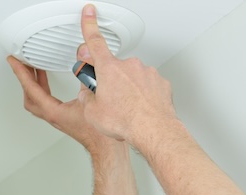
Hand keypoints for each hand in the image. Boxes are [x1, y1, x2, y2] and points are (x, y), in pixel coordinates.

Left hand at [6, 55, 116, 156]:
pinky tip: (48, 80)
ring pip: (35, 100)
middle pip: (28, 95)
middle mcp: (52, 116)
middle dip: (24, 77)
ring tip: (33, 68)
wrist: (105, 147)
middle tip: (21, 63)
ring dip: (32, 83)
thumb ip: (85, 75)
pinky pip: (45, 102)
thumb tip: (82, 59)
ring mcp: (56, 118)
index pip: (31, 89)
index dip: (21, 72)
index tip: (14, 61)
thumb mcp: (92, 96)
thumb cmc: (99, 132)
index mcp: (54, 111)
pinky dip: (42, 88)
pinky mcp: (62, 118)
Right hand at [76, 4, 176, 143]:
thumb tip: (87, 94)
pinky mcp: (159, 82)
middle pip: (113, 68)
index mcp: (109, 69)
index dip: (89, 25)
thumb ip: (86, 97)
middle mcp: (129, 66)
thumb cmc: (125, 121)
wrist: (152, 129)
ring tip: (126, 109)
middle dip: (109, 81)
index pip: (94, 41)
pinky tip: (139, 109)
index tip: (89, 13)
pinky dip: (142, 95)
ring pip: (131, 78)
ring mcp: (146, 73)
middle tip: (108, 100)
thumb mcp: (91, 112)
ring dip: (126, 90)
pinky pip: (146, 86)